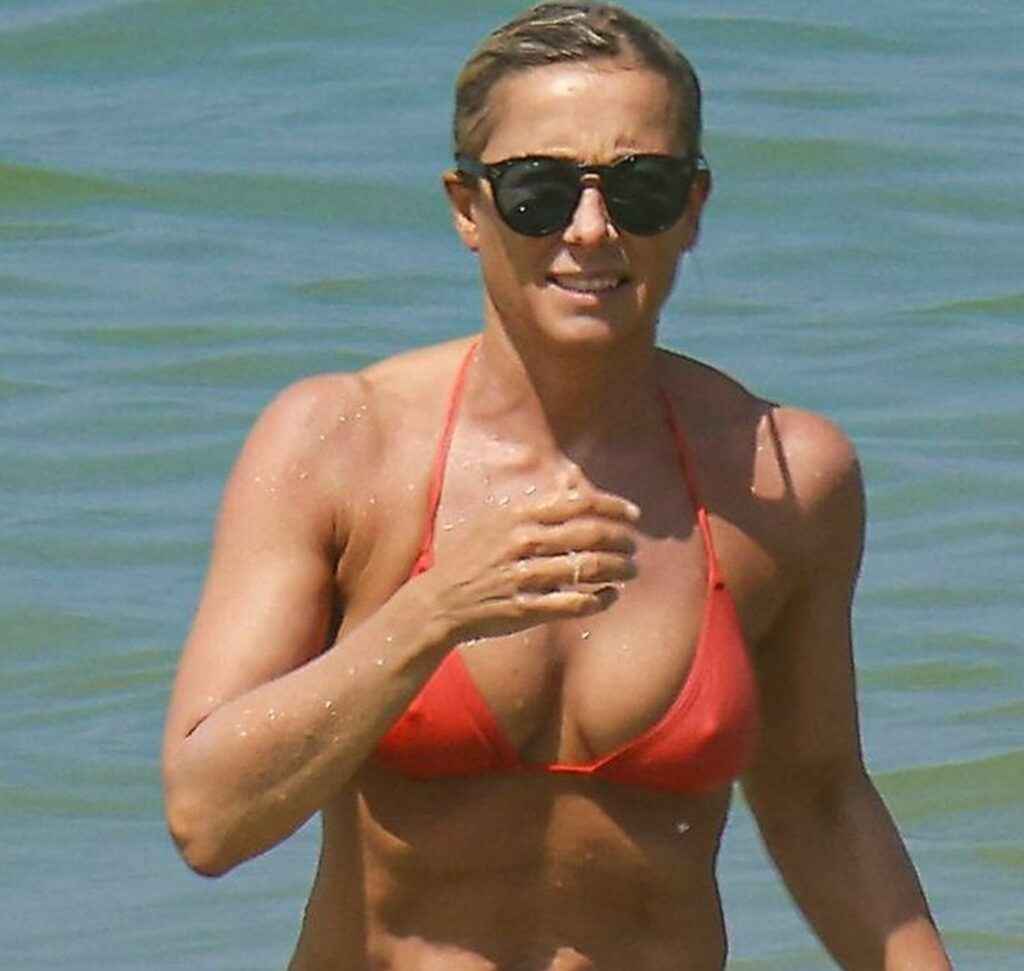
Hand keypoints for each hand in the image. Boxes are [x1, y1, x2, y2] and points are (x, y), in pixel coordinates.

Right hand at [416, 486, 639, 644]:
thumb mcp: (497, 520)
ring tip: (631, 571)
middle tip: (635, 547)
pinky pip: (575, 603)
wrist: (440, 600)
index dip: (613, 507)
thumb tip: (572, 480)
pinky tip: (610, 596)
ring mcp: (524, 576)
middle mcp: (522, 542)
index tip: (634, 515)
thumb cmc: (472, 557)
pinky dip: (600, 599)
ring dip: (618, 569)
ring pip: (588, 568)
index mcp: (517, 516)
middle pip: (590, 534)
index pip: (578, 503)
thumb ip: (537, 503)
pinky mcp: (525, 608)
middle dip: (622, 539)